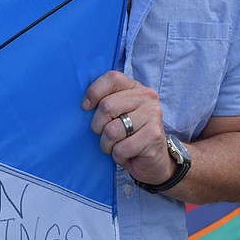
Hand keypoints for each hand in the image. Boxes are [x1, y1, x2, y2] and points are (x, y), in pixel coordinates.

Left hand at [82, 71, 174, 185]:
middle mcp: (147, 97)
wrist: (154, 160)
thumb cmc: (129, 136)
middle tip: (104, 135)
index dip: (94, 92)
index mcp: (136, 88)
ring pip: (112, 130)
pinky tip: (127, 155)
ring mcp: (153, 115)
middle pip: (107, 106)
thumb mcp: (117, 115)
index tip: (86, 107)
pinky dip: (118, 156)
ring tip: (116, 146)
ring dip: (107, 144)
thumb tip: (85, 104)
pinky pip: (121, 148)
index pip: (112, 78)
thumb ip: (106, 103)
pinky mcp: (153, 135)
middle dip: (97, 126)